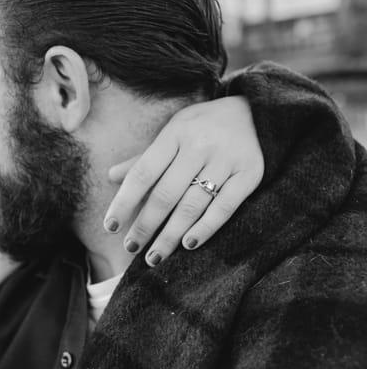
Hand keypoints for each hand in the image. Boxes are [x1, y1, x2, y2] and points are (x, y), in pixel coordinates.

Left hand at [104, 96, 263, 266]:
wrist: (257, 112)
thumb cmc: (203, 128)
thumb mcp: (173, 133)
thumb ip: (145, 158)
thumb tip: (112, 177)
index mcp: (174, 134)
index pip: (143, 173)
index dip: (124, 201)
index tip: (110, 226)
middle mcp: (199, 146)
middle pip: (165, 194)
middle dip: (145, 225)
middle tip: (131, 247)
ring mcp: (225, 160)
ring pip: (192, 205)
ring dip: (170, 235)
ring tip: (154, 256)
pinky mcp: (250, 174)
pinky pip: (224, 207)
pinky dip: (205, 228)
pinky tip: (188, 244)